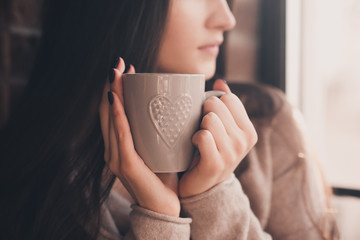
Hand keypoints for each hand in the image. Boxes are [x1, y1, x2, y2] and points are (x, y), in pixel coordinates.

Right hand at [99, 58, 179, 216]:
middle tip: (119, 63)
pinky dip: (117, 117)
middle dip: (112, 85)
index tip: (126, 68)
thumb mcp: (160, 147)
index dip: (116, 89)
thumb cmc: (165, 175)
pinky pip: (120, 136)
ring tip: (117, 73)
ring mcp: (116, 156)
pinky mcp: (125, 164)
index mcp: (120, 144)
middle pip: (108, 111)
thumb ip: (160, 130)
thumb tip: (175, 106)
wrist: (166, 205)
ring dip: (113, 94)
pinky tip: (116, 100)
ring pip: (110, 119)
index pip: (114, 112)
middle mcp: (113, 148)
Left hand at [179, 79, 257, 197]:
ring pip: (209, 119)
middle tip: (203, 130)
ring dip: (198, 128)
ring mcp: (231, 154)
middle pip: (217, 105)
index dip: (213, 104)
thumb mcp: (222, 128)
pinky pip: (203, 136)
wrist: (203, 185)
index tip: (210, 118)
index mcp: (248, 131)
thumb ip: (224, 104)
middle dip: (204, 114)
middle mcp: (244, 142)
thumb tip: (221, 81)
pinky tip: (196, 148)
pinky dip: (194, 139)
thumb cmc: (210, 151)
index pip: (229, 98)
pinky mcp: (216, 163)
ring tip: (200, 140)